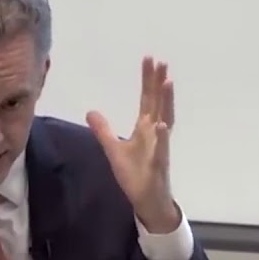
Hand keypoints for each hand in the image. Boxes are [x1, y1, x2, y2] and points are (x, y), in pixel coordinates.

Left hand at [86, 56, 180, 232]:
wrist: (147, 200)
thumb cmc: (135, 175)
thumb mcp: (113, 150)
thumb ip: (103, 131)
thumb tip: (90, 112)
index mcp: (145, 128)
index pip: (147, 99)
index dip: (147, 80)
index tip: (149, 59)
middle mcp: (155, 133)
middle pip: (157, 103)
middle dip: (158, 82)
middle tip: (160, 61)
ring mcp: (159, 147)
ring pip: (165, 119)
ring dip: (167, 101)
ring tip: (167, 81)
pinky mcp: (159, 163)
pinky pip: (162, 148)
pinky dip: (162, 136)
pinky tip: (162, 123)